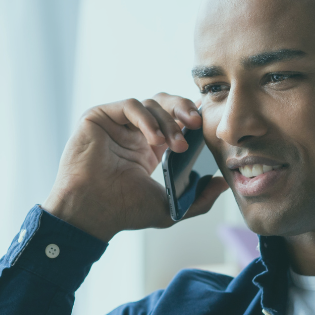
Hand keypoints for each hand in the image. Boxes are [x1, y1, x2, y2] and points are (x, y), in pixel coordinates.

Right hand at [42, 93, 229, 241]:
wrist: (92, 212)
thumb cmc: (123, 212)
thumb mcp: (170, 208)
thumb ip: (198, 199)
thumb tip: (222, 184)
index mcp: (148, 148)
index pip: (174, 120)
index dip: (191, 118)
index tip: (205, 127)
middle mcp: (133, 132)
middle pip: (164, 104)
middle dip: (184, 111)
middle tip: (197, 125)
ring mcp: (116, 123)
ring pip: (150, 103)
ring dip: (168, 121)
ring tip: (176, 145)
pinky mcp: (100, 116)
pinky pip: (130, 105)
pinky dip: (146, 118)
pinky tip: (155, 139)